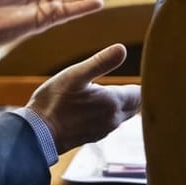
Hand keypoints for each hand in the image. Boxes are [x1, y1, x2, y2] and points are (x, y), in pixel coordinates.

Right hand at [25, 44, 141, 153]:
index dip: (144, 82)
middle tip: (141, 80)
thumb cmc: (55, 102)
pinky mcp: (93, 136)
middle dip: (137, 94)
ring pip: (123, 115)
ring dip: (124, 104)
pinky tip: (100, 106)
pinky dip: (111, 113)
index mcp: (113, 102)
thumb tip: (122, 48)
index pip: (140, 93)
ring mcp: (103, 129)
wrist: (38, 134)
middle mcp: (113, 119)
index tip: (147, 72)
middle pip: (136, 106)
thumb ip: (101, 62)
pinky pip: (110, 122)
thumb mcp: (75, 75)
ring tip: (121, 90)